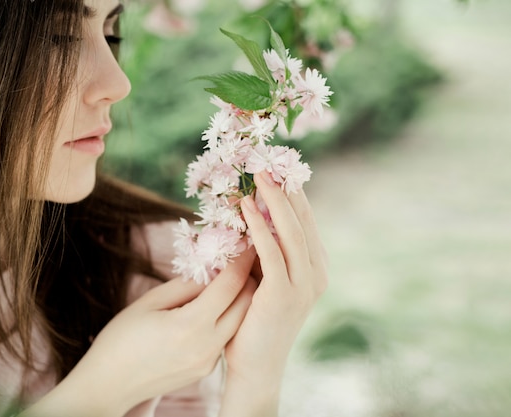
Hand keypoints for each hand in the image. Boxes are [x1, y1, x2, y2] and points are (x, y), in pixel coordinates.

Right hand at [24, 249, 256, 416]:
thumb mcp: (150, 301)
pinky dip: (227, 318)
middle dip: (248, 278)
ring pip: (239, 322)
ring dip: (240, 299)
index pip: (231, 285)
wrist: (109, 384)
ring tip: (227, 279)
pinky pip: (226, 337)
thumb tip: (214, 268)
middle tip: (241, 259)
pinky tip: (213, 306)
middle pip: (246, 304)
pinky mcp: (207, 370)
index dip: (240, 260)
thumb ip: (186, 284)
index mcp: (190, 325)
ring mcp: (209, 362)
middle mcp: (207, 346)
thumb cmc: (122, 338)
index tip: (244, 243)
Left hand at [220, 171, 327, 415]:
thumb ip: (266, 250)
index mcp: (315, 266)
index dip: (291, 191)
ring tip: (257, 173)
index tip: (274, 165)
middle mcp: (317, 271)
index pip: (305, 220)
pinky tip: (246, 207)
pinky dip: (259, 227)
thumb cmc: (254, 319)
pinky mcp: (285, 293)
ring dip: (273, 199)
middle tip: (265, 160)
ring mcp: (305, 283)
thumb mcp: (264, 277)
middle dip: (284, 187)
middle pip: (301, 219)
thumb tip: (251, 212)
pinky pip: (272, 251)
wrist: (255, 364)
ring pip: (290, 230)